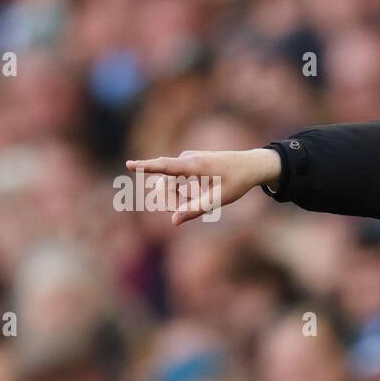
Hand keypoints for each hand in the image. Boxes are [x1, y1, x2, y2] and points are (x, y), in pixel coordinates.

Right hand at [124, 148, 281, 224]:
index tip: (128, 164)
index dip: (146, 167)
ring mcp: (186, 160)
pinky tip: (199, 194)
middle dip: (170, 201)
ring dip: (177, 198)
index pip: (165, 166)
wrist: (250, 166)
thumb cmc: (237, 182)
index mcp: (194, 165)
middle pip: (164, 184)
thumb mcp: (218, 199)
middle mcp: (187, 159)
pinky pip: (176, 180)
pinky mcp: (188, 163)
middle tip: (185, 213)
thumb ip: (195, 210)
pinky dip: (183, 192)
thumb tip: (173, 221)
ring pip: (170, 184)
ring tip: (198, 202)